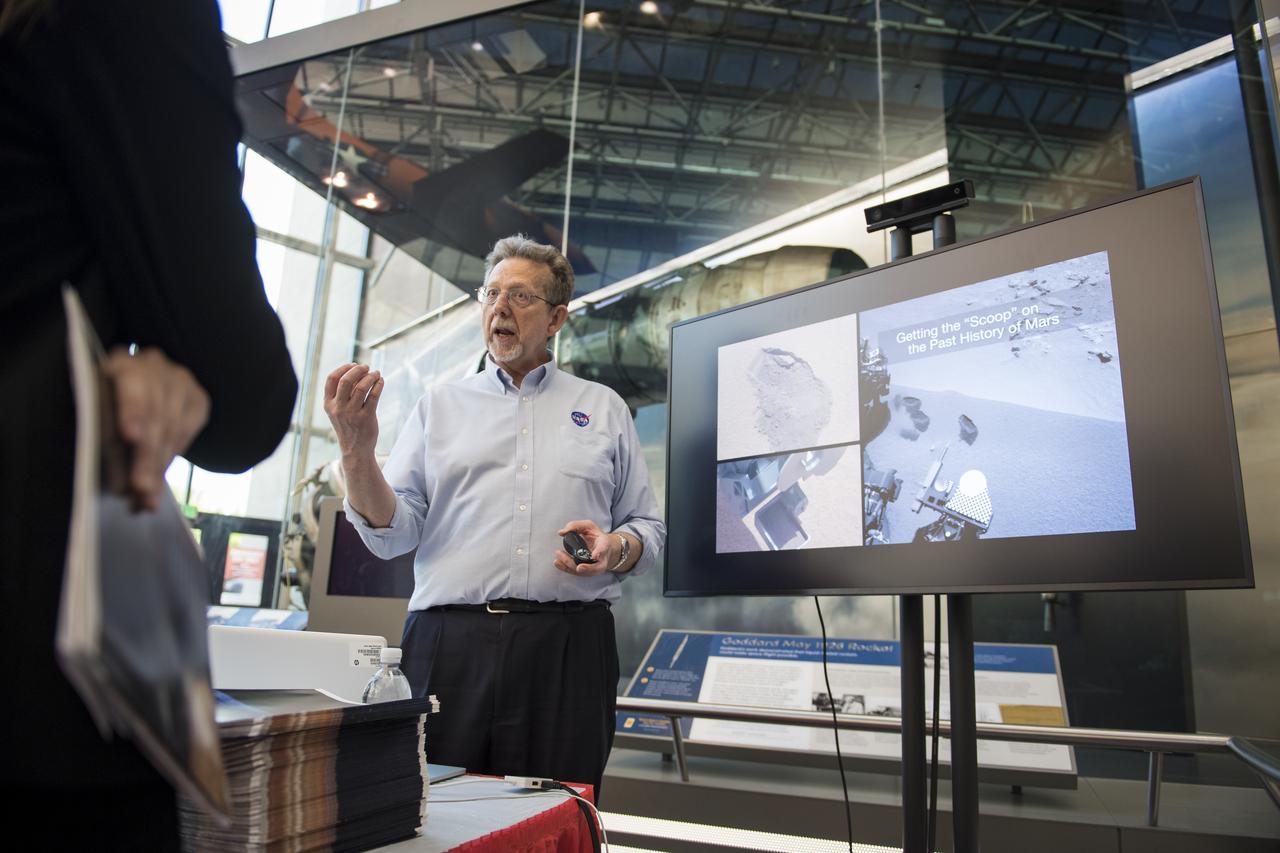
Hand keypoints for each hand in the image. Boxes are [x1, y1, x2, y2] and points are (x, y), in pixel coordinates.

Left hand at [102, 346, 209, 511]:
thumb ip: (108, 448)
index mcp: (119, 363)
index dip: (132, 409)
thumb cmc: (107, 409)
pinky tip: (161, 473)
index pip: (131, 383)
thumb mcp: (98, 421)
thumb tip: (123, 490)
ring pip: (173, 425)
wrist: (138, 391)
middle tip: (141, 489)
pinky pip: (189, 429)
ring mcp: (180, 379)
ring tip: (149, 495)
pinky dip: (174, 454)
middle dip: (147, 456)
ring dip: (161, 464)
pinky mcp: (198, 397)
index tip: (131, 436)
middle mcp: (153, 365)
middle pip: (155, 412)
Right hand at [323, 363, 383, 458]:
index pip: (332, 379)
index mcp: (328, 404)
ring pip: (361, 387)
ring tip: (376, 373)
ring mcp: (352, 413)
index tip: (354, 365)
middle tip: (367, 367)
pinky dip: (379, 385)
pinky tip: (381, 381)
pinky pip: (374, 396)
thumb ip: (342, 393)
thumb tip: (355, 371)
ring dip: (371, 376)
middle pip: (346, 381)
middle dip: (358, 370)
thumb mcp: (337, 411)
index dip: (344, 368)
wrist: (355, 449)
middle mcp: (338, 408)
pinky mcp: (366, 418)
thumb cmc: (348, 426)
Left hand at [554, 520, 619, 576]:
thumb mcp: (588, 526)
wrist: (603, 549)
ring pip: (584, 572)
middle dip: (586, 568)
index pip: (603, 549)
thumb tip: (562, 532)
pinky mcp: (584, 571)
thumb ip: (575, 525)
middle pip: (595, 568)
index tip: (594, 556)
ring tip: (559, 554)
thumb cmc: (595, 537)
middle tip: (578, 566)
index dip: (599, 553)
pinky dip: (566, 568)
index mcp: (604, 545)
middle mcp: (600, 559)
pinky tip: (557, 562)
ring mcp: (593, 568)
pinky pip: (575, 572)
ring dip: (571, 566)